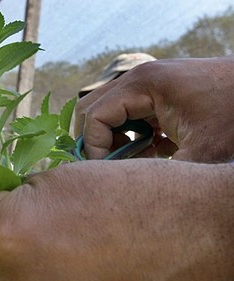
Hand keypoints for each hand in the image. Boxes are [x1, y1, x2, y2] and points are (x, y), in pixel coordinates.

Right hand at [75, 57, 233, 161]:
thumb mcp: (199, 155)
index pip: (95, 116)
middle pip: (92, 108)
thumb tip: (126, 190)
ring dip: (114, 137)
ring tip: (137, 159)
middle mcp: (140, 78)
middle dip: (96, 140)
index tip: (108, 172)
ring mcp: (149, 83)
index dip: (95, 147)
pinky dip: (131, 132)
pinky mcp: (160, 91)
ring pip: (109, 110)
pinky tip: (154, 150)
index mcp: (143, 85)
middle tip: (112, 166)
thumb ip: (157, 174)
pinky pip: (129, 111)